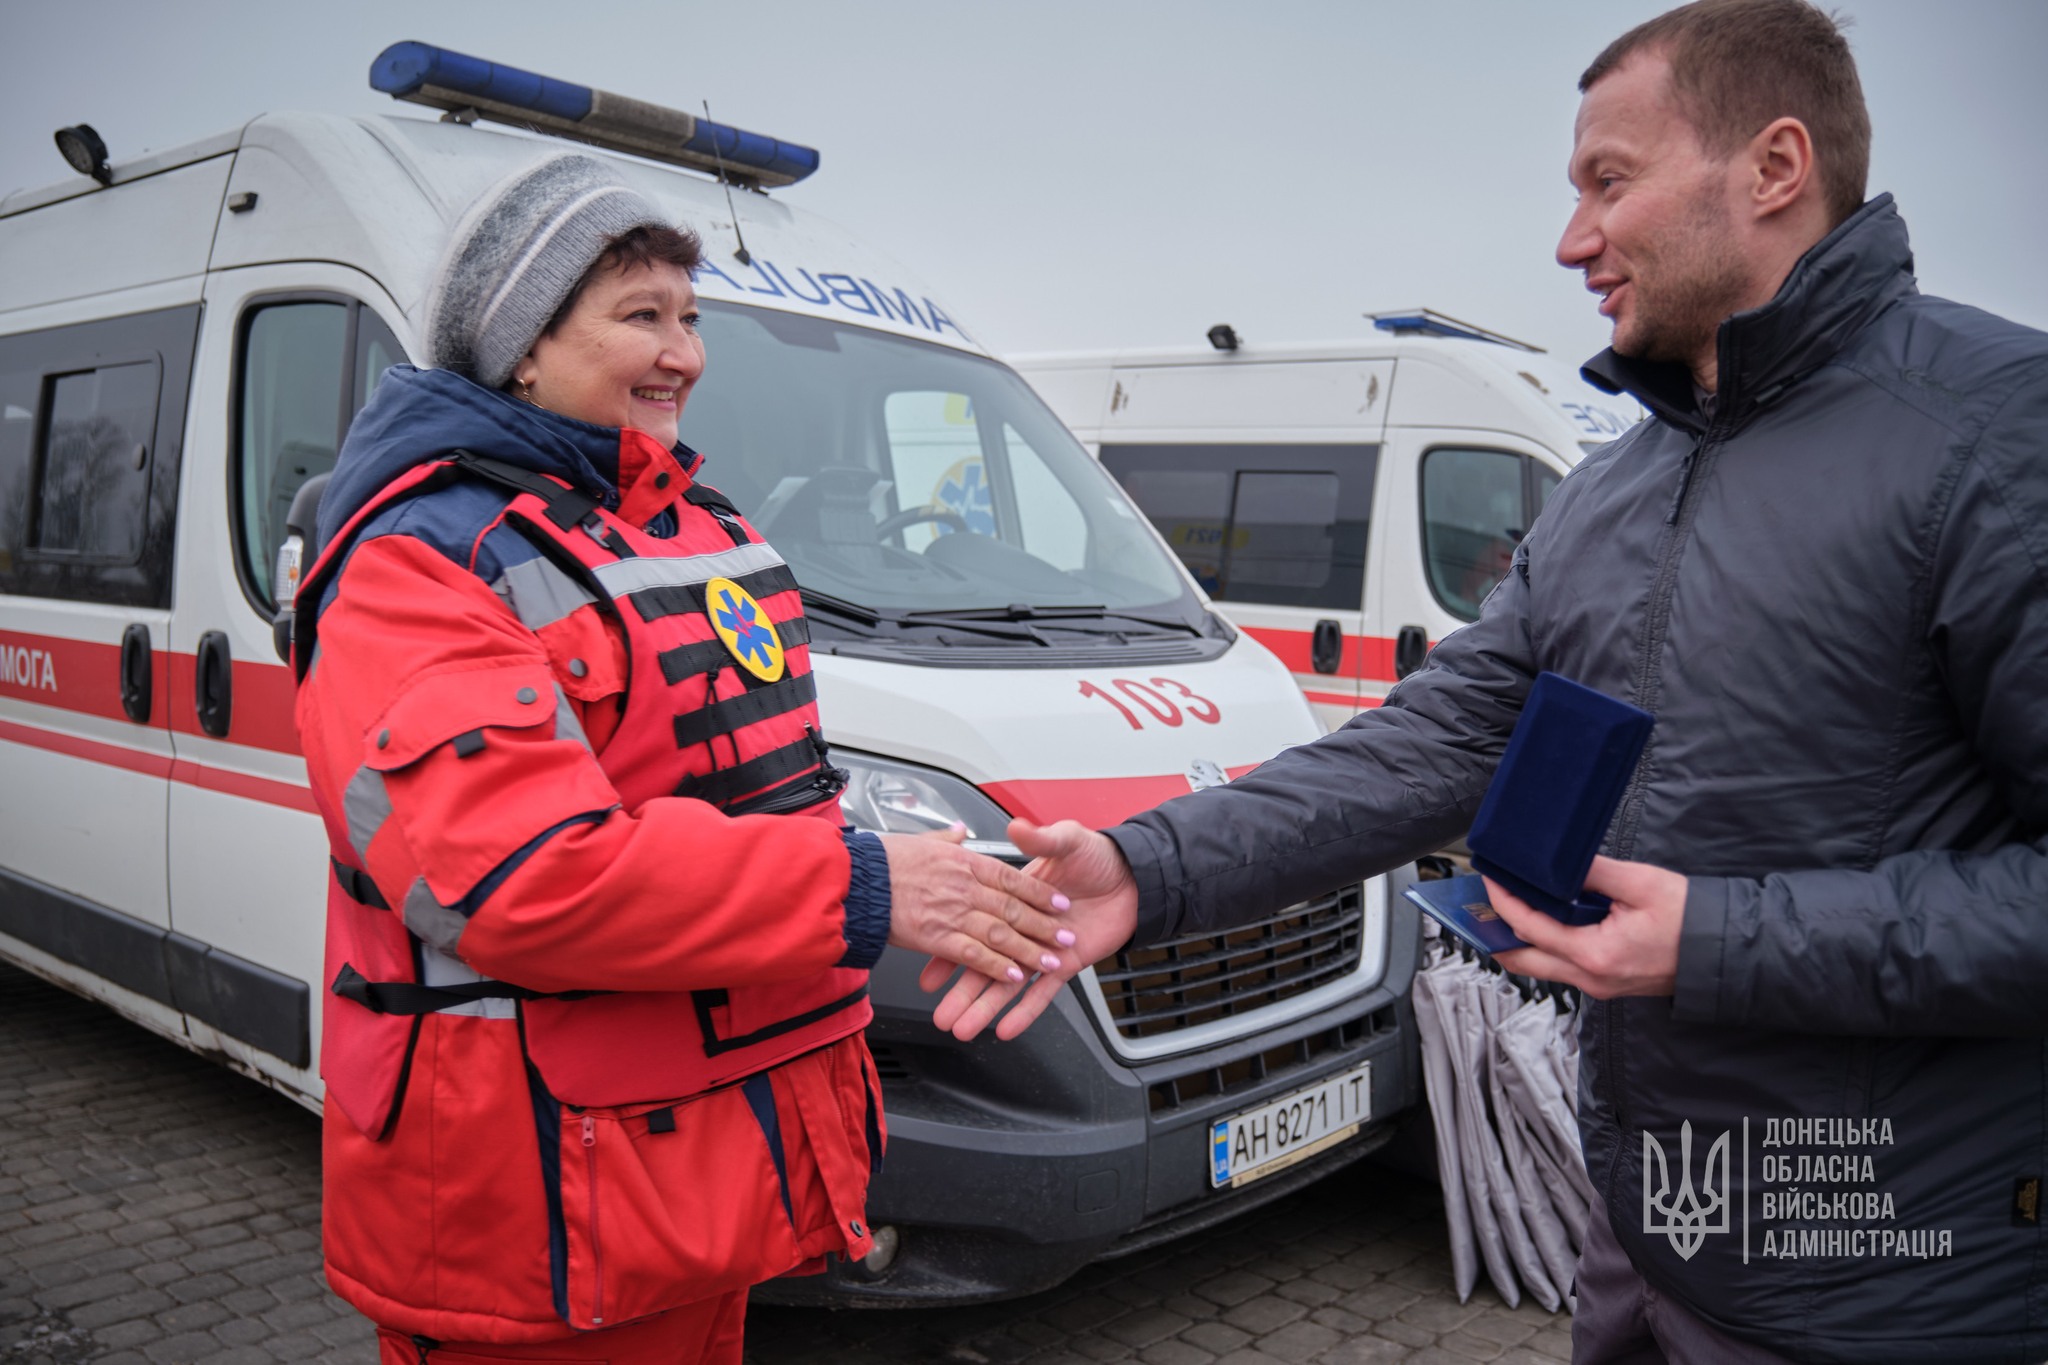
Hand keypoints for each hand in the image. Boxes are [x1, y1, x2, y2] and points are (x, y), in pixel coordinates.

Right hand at [881, 826, 1078, 986]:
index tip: (1059, 902)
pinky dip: (997, 966)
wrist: (853, 878)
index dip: (1038, 891)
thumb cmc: (882, 859)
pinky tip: (1015, 975)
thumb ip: (946, 837)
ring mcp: (951, 913)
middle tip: (1066, 934)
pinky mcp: (936, 938)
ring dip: (1030, 949)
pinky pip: (974, 955)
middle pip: (1013, 907)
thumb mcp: (920, 837)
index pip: (1011, 877)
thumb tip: (959, 830)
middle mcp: (962, 886)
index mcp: (962, 861)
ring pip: (1001, 934)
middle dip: (1044, 924)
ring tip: (1051, 960)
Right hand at [920, 818, 1139, 1041]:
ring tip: (961, 1027)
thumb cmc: (1099, 856)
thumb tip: (1017, 827)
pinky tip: (1006, 1028)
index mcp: (1013, 898)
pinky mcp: (1066, 964)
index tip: (929, 968)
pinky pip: (1044, 992)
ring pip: (1008, 983)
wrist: (1135, 876)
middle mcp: (1023, 928)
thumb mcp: (1068, 840)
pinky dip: (1026, 1011)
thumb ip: (1042, 839)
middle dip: (961, 990)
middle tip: (940, 1011)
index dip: (949, 947)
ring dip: (985, 1007)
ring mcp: (1042, 949)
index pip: (974, 925)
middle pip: (984, 962)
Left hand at [1489, 854, 1684, 997]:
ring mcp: (1597, 986)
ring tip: (1509, 905)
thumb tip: (1559, 861)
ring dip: (1519, 939)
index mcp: (1595, 955)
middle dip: (1495, 931)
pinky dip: (1544, 944)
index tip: (1490, 878)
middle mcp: (1590, 979)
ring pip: (1540, 967)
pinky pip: (1562, 967)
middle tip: (1482, 902)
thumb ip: (1593, 872)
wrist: (1725, 953)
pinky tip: (1543, 919)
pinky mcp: (1606, 983)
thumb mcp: (1640, 884)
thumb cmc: (1691, 920)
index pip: (1529, 928)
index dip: (1503, 901)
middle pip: (1522, 959)